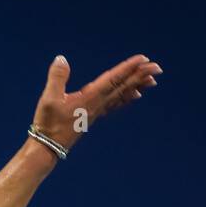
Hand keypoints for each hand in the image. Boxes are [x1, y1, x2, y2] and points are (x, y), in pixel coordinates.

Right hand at [31, 54, 161, 153]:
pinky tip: (134, 95)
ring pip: (122, 96)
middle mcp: (98, 104)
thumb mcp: (49, 99)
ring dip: (137, 86)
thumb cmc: (48, 124)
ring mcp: (97, 111)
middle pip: (123, 87)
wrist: (48, 147)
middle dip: (140, 76)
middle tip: (157, 68)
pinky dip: (127, 97)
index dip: (129, 68)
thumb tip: (61, 58)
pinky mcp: (93, 116)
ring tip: (152, 81)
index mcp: (90, 98)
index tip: (144, 60)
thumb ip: (57, 78)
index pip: (113, 79)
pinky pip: (116, 104)